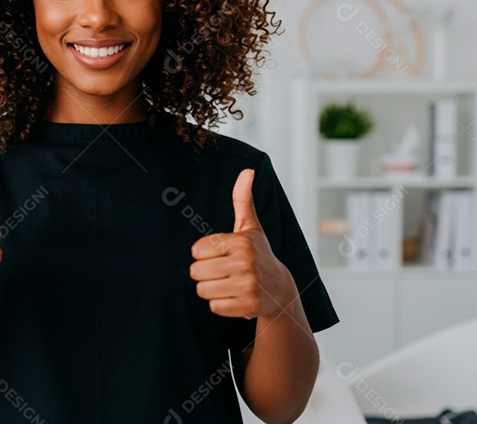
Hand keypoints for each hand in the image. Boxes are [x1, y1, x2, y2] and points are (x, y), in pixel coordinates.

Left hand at [189, 167, 294, 319]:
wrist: (280, 290)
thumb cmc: (258, 254)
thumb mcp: (250, 227)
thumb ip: (242, 199)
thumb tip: (247, 170)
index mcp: (241, 242)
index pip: (197, 250)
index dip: (204, 254)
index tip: (220, 254)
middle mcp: (246, 263)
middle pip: (196, 271)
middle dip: (205, 273)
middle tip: (223, 271)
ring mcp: (248, 286)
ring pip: (202, 290)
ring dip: (211, 289)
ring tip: (228, 284)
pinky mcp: (248, 307)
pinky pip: (214, 307)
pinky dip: (220, 304)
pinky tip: (235, 297)